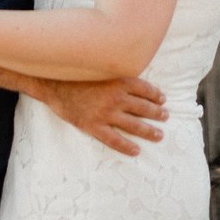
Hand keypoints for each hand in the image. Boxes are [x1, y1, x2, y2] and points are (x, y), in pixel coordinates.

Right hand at [42, 76, 167, 155]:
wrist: (53, 84)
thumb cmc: (75, 74)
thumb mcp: (98, 68)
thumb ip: (114, 73)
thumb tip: (129, 76)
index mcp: (118, 81)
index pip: (144, 88)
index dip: (155, 95)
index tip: (162, 99)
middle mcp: (116, 97)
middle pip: (143, 107)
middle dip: (157, 113)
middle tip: (166, 117)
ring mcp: (106, 113)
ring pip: (134, 125)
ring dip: (149, 131)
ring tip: (159, 135)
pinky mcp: (94, 126)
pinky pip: (115, 140)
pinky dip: (127, 146)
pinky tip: (136, 150)